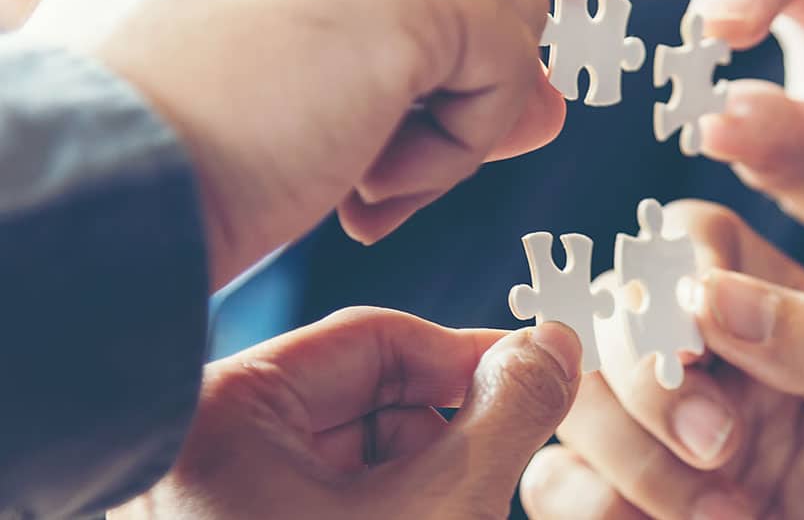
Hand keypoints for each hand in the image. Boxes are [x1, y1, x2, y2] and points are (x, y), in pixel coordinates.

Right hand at [20, 0, 615, 287]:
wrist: (96, 179)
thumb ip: (423, 31)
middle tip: (523, 75)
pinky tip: (364, 177)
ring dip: (459, 107)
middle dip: (515, 14)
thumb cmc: (165, 125)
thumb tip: (550, 100)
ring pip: (509, 4)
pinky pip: (508, 71)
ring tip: (360, 161)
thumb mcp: (305, 48)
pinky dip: (457, 149)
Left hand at [111, 307, 584, 518]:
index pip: (376, 339)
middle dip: (446, 429)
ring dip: (425, 477)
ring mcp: (217, 504)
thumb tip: (557, 346)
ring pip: (353, 453)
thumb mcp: (443, 509)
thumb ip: (508, 414)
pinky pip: (328, 499)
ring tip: (458, 515)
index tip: (540, 375)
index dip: (469, 355)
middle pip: (364, 396)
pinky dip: (391, 510)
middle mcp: (208, 451)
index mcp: (228, 416)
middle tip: (504, 468)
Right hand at [519, 201, 803, 519]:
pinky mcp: (629, 507)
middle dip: (650, 382)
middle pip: (611, 315)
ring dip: (633, 456)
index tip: (697, 340)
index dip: (673, 269)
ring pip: (576, 397)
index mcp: (777, 318)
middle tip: (721, 447)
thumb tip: (710, 291)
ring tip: (722, 515)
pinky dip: (591, 504)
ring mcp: (660, 438)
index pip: (691, 239)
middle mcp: (707, 367)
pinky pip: (555, 484)